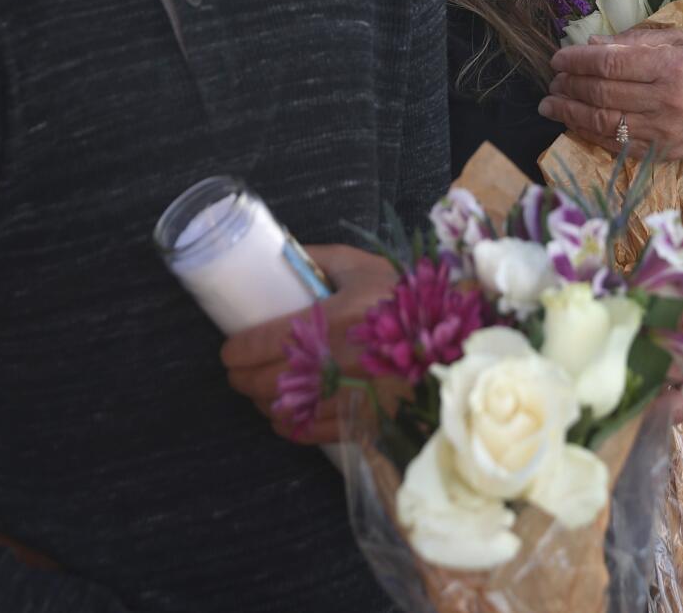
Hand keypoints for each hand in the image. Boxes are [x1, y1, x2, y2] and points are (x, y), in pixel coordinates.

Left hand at [221, 243, 398, 443]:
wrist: (453, 344)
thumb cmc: (407, 301)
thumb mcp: (365, 267)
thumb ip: (323, 258)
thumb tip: (283, 250)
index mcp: (330, 319)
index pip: (261, 342)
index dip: (235, 350)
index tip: (229, 350)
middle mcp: (333, 362)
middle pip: (264, 380)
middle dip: (241, 378)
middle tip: (237, 371)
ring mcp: (346, 396)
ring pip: (283, 410)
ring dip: (262, 403)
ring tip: (260, 392)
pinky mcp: (360, 421)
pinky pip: (310, 432)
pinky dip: (289, 426)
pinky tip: (284, 417)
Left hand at [541, 28, 682, 162]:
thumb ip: (637, 41)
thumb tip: (593, 44)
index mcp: (672, 65)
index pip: (611, 63)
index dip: (578, 60)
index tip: (558, 58)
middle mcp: (666, 99)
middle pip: (603, 92)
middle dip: (570, 85)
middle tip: (552, 79)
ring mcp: (662, 131)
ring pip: (603, 121)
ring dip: (570, 112)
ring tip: (550, 102)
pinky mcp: (660, 153)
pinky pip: (615, 144)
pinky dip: (588, 133)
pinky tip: (572, 122)